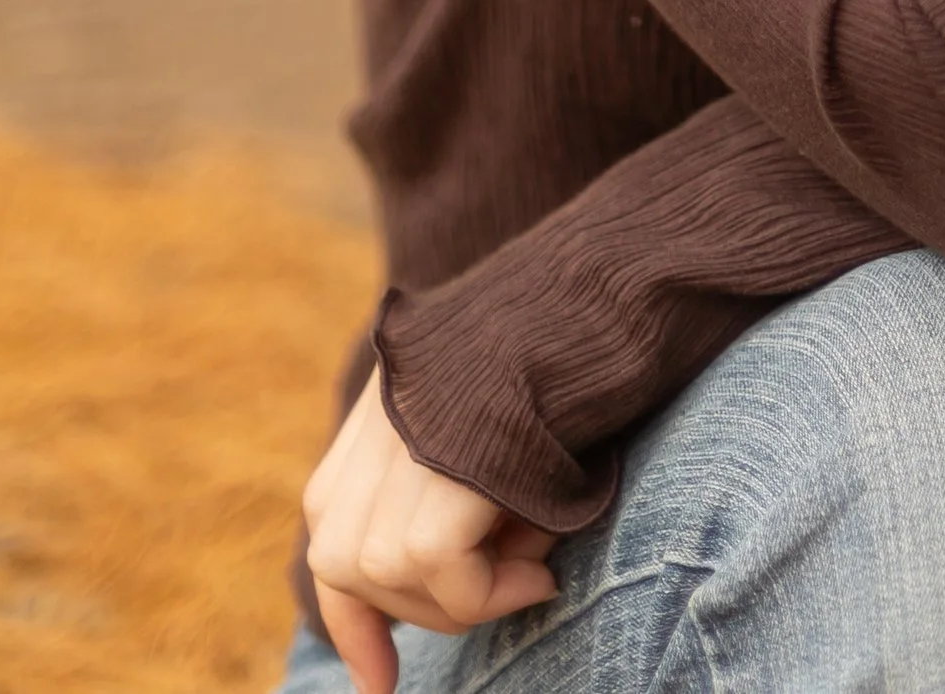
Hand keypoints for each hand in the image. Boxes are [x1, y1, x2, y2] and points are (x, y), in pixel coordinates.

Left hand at [303, 375, 560, 693]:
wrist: (613, 290)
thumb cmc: (580, 357)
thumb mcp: (498, 428)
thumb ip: (454, 492)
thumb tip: (447, 593)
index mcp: (389, 400)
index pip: (331, 528)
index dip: (351, 616)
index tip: (377, 681)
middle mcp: (379, 417)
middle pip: (346, 562)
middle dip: (416, 611)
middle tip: (509, 586)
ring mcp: (400, 436)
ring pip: (386, 574)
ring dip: (465, 596)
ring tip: (535, 561)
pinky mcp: (439, 462)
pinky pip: (437, 568)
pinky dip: (489, 590)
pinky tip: (541, 567)